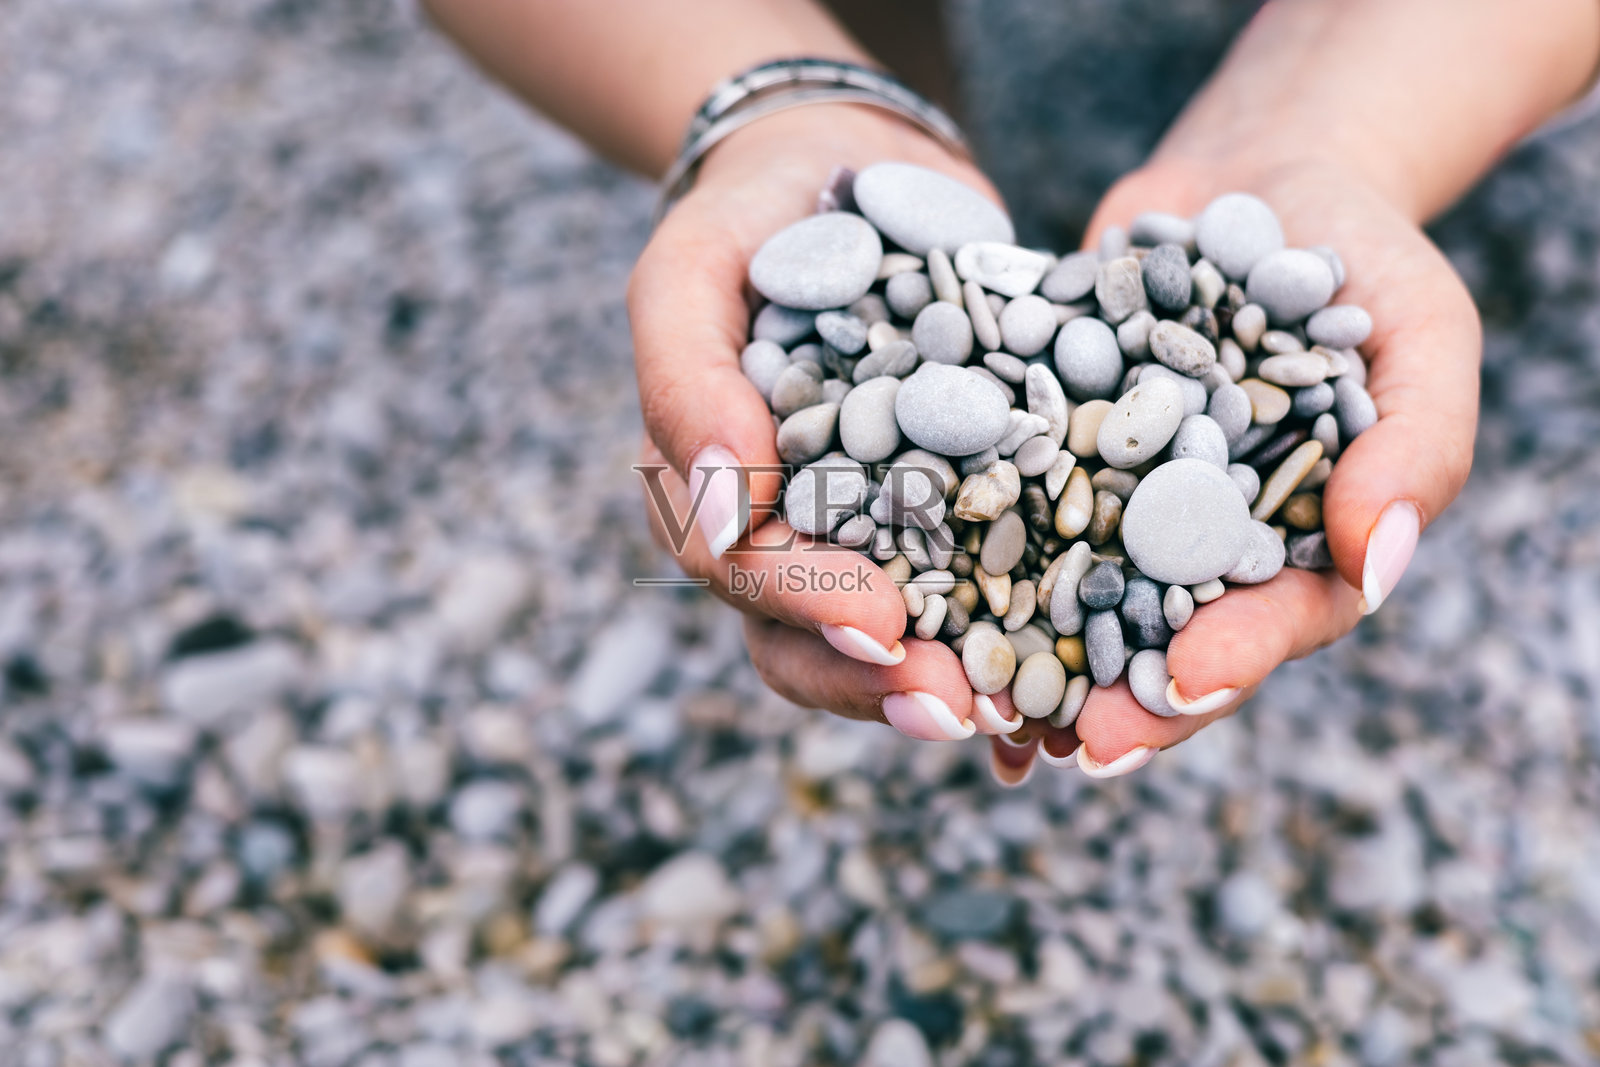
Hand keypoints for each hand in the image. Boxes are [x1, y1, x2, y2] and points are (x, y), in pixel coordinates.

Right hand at [630, 105, 1024, 739]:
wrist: (844, 169)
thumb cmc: (750, 220)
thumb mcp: (691, 271)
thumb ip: (684, 381)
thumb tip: (722, 514)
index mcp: (707, 490)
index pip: (740, 570)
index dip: (806, 603)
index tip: (884, 622)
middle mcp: (781, 529)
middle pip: (808, 638)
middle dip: (881, 682)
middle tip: (965, 709)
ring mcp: (864, 526)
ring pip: (886, 636)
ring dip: (949, 676)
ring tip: (1021, 710)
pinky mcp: (948, 502)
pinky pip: (972, 583)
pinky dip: (1014, 630)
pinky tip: (1072, 665)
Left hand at [1017, 155, 1479, 781]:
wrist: (1257, 178)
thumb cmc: (1362, 261)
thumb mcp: (1420, 334)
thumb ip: (1415, 445)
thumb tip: (1377, 566)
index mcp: (1293, 545)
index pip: (1270, 624)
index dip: (1228, 663)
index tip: (1178, 689)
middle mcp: (1193, 541)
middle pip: (1159, 636)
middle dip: (1118, 694)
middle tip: (1069, 743)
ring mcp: (1112, 499)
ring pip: (1065, 591)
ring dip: (1026, 651)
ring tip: (979, 700)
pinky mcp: (1041, 445)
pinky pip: (997, 499)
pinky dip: (959, 543)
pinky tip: (913, 579)